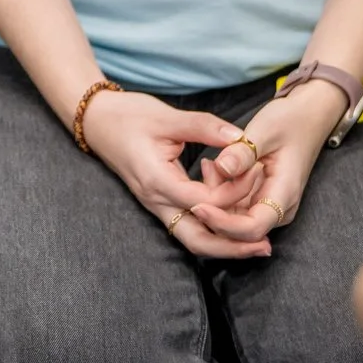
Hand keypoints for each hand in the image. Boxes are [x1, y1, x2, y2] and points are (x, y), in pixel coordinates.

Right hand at [79, 88, 270, 259]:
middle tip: (265, 246)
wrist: (97, 122)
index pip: (206, 200)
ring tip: (255, 244)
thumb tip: (242, 138)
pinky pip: (187, 226)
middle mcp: (156, 201)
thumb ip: (206, 127)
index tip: (257, 170)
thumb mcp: (168, 117)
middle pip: (198, 240)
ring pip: (192, 239)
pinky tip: (233, 221)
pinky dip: (211, 229)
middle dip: (232, 247)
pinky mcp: (159, 202)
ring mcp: (156, 205)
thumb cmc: (129, 116)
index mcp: (158, 181)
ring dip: (224, 244)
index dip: (235, 190)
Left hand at [191, 82, 345, 250]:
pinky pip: (233, 207)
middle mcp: (278, 209)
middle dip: (214, 210)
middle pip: (239, 231)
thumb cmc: (289, 121)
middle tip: (205, 170)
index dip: (223, 224)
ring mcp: (268, 206)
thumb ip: (244, 151)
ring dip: (214, 199)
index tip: (197, 206)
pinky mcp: (258, 200)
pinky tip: (211, 166)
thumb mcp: (265, 129)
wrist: (307, 117)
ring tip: (208, 164)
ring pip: (233, 219)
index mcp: (284, 195)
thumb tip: (222, 167)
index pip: (252, 228)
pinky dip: (218, 192)